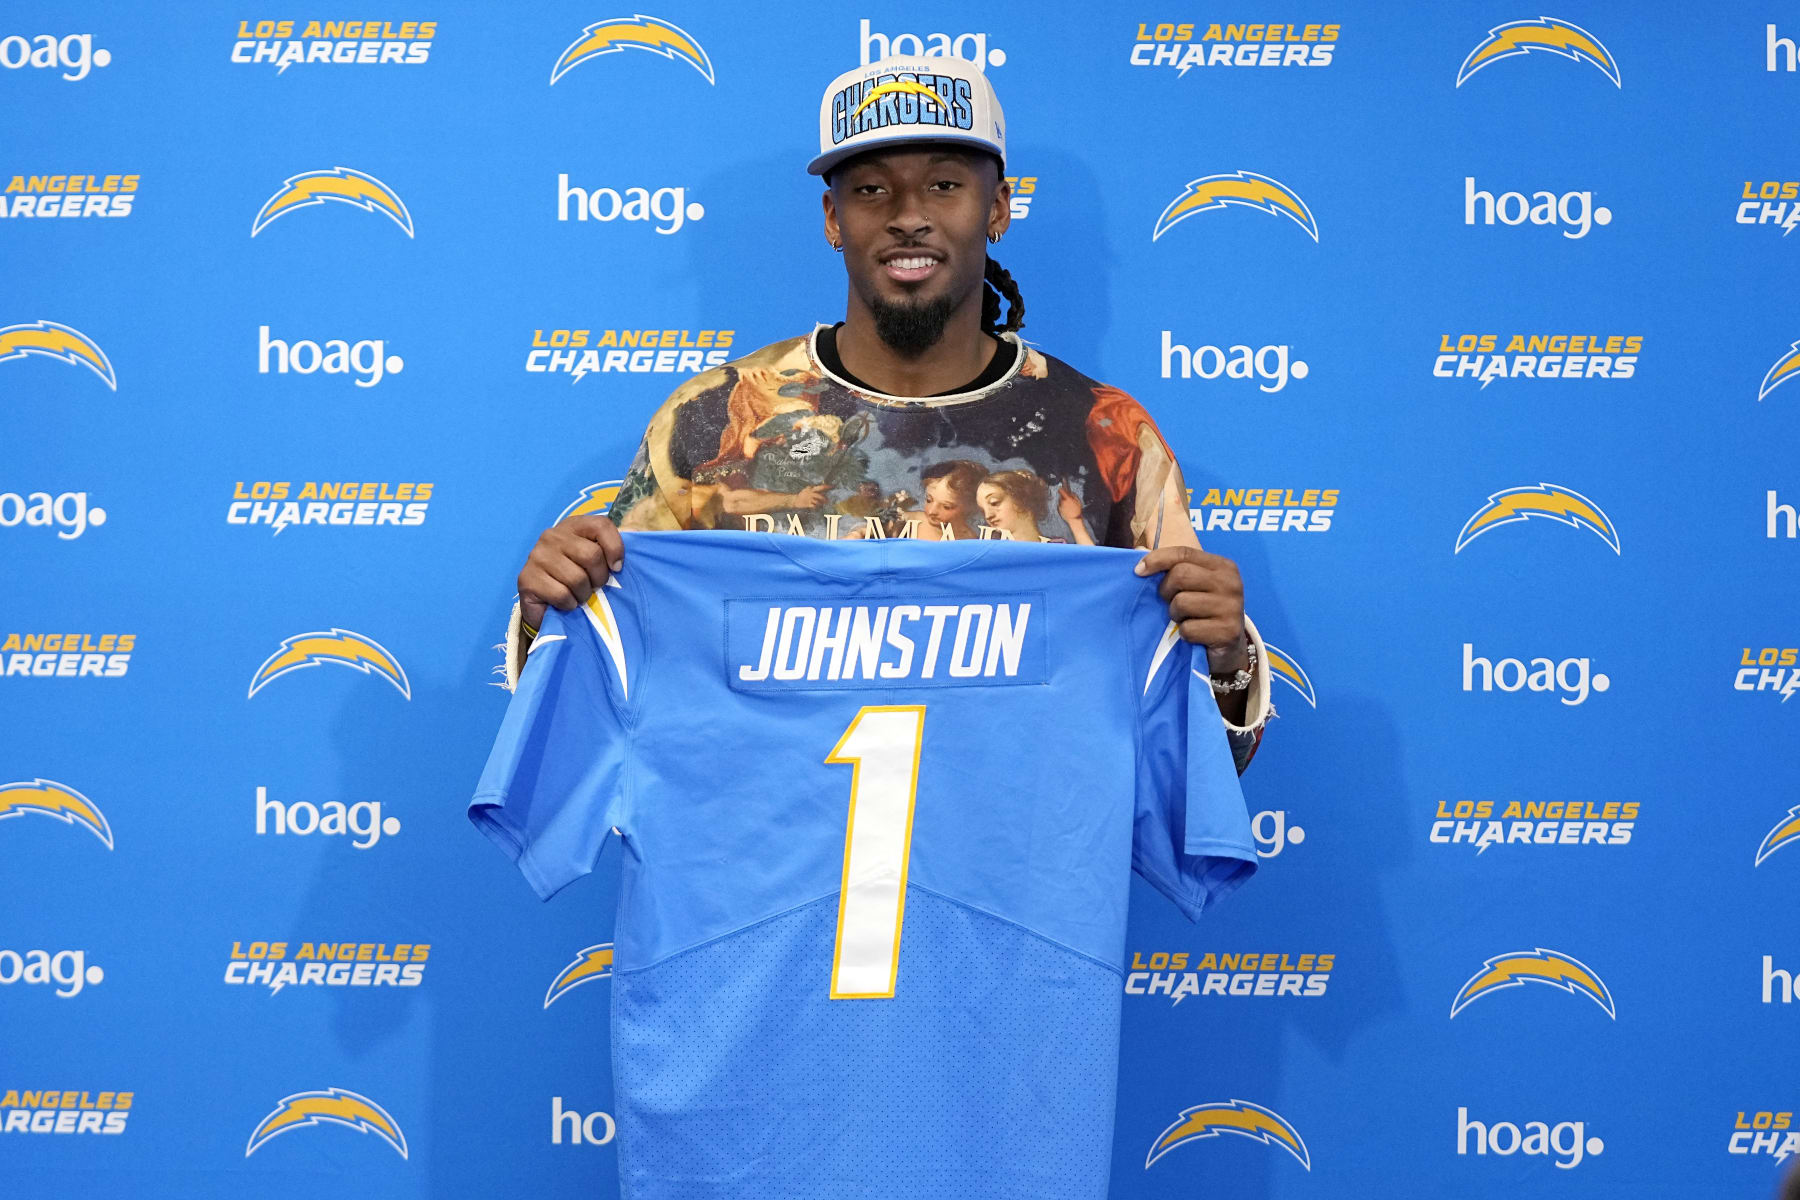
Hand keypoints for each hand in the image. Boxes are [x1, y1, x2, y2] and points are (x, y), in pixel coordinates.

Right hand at [517, 514, 623, 629]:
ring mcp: (536, 556)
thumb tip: (633, 542)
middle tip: (593, 586)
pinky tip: (564, 602)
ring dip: (583, 594)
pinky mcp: (527, 578)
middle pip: (591, 555)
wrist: (544, 604)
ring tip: (578, 595)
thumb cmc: (576, 579)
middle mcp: (552, 536)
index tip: (616, 568)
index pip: (601, 525)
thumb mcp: (596, 560)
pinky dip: (569, 604)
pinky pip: (561, 594)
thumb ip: (611, 548)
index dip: (615, 548)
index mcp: (572, 526)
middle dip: (599, 578)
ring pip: (577, 578)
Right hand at [790, 484, 828, 509]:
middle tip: (828, 501)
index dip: (827, 487)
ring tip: (821, 504)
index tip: (832, 486)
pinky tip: (816, 507)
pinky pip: (814, 506)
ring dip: (821, 503)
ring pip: (817, 501)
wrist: (795, 500)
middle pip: (820, 495)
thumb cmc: (803, 495)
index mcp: (811, 489)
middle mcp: (811, 493)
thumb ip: (814, 488)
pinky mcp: (807, 504)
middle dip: (824, 498)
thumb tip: (822, 488)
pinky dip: (816, 507)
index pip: (821, 487)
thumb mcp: (807, 489)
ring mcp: (809, 499)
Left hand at [1057, 483, 1082, 523]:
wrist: (1074, 519)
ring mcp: (1060, 506)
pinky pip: (1060, 506)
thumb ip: (1074, 495)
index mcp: (1067, 499)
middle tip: (1068, 498)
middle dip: (1064, 496)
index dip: (1061, 488)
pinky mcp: (1059, 510)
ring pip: (1060, 501)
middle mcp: (1062, 502)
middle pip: (1061, 496)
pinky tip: (1067, 508)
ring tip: (1069, 505)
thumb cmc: (1077, 511)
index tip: (1062, 487)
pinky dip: (1063, 506)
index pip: (1061, 490)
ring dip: (1063, 501)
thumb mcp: (1078, 501)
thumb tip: (1070, 492)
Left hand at [1134, 547, 1248, 673]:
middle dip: (1166, 591)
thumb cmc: (1204, 612)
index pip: (1184, 553)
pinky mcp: (1228, 631)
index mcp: (1223, 566)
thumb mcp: (1194, 585)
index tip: (1138, 571)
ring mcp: (1232, 607)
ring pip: (1181, 602)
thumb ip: (1171, 567)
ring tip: (1186, 619)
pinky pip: (1188, 629)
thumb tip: (1139, 551)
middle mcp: (1231, 583)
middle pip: (1180, 575)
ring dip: (1175, 615)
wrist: (1229, 649)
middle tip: (1170, 602)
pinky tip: (1195, 635)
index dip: (1157, 559)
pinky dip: (1184, 634)